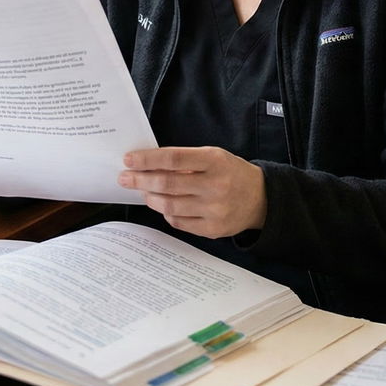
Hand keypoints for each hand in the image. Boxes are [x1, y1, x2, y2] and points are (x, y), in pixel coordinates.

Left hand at [119, 146, 265, 238]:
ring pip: (169, 206)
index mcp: (215, 161)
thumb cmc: (230, 173)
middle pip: (167, 184)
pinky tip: (162, 205)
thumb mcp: (213, 157)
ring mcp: (214, 210)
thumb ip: (184, 160)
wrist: (261, 199)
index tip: (129, 160)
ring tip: (143, 191)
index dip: (147, 160)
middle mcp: (215, 186)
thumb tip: (147, 165)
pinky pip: (178, 222)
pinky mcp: (212, 229)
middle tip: (125, 178)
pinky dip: (165, 213)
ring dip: (150, 198)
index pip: (173, 159)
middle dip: (140, 180)